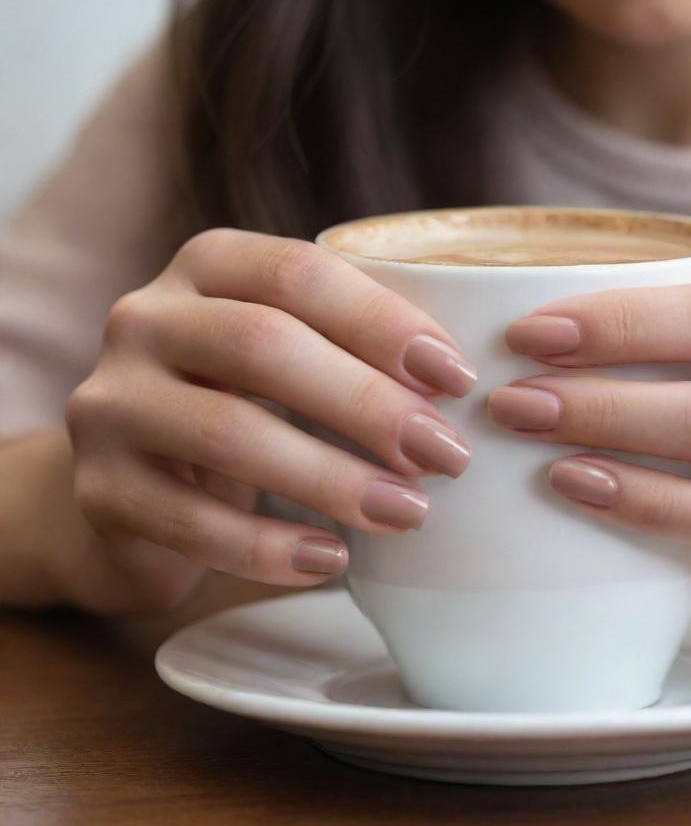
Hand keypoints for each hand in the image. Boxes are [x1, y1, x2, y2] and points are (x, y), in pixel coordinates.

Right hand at [66, 229, 475, 596]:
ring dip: (332, 478)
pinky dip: (269, 546)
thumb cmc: (243, 401)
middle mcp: (144, 319)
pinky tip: (330, 559)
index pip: (299, 274)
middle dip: (368, 404)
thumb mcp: (287, 353)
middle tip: (446, 455)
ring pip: (228, 433)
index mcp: (207, 266)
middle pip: (263, 347)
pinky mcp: (99, 489)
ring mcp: (110, 403)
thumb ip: (350, 346)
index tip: (457, 379)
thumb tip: (454, 387)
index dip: (384, 323)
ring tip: (408, 512)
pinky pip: (189, 522)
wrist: (136, 480)